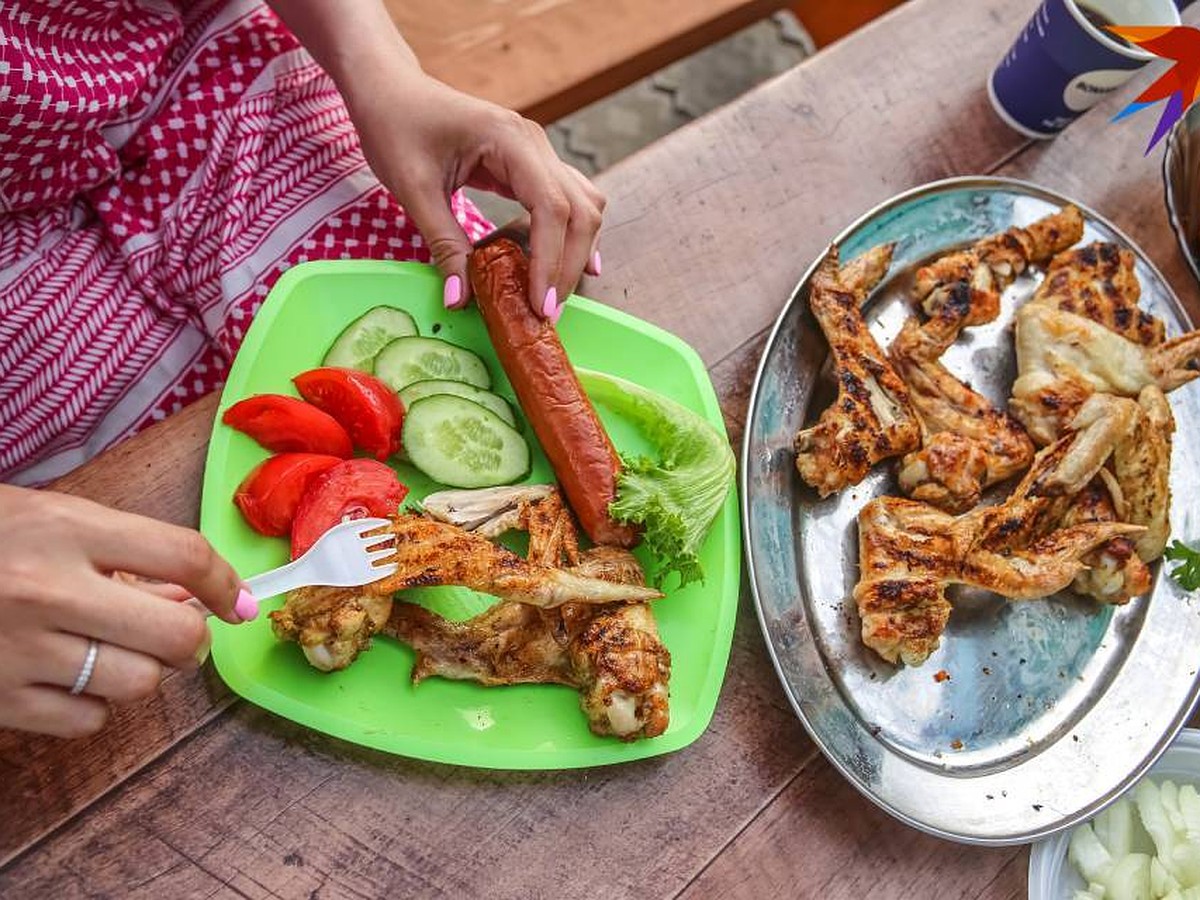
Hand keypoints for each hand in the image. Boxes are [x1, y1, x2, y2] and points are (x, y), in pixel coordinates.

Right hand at [0, 486, 250, 737]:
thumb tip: (195, 599)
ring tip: (106, 648)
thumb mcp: (49, 518)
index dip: (225, 584)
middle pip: (175, 636)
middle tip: (176, 634)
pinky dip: (91, 705)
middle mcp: (48, 590)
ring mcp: (19, 651)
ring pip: (137, 684)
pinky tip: (65, 675)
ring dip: (138, 671)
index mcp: (66, 528)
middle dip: (190, 640)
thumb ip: (121, 553)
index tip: (237, 602)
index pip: (183, 557)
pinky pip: (86, 720)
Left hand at [348, 72, 605, 320]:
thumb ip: (443, 243)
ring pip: (583, 206)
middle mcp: (534, 143)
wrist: (390, 89)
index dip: (551, 259)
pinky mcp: (530, 165)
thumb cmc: (395, 126)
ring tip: (552, 296)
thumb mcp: (412, 189)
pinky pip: (566, 202)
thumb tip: (462, 300)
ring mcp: (537, 152)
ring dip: (575, 253)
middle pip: (579, 210)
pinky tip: (565, 267)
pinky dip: (570, 236)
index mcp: (509, 139)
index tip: (540, 304)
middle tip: (547, 314)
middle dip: (568, 266)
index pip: (551, 206)